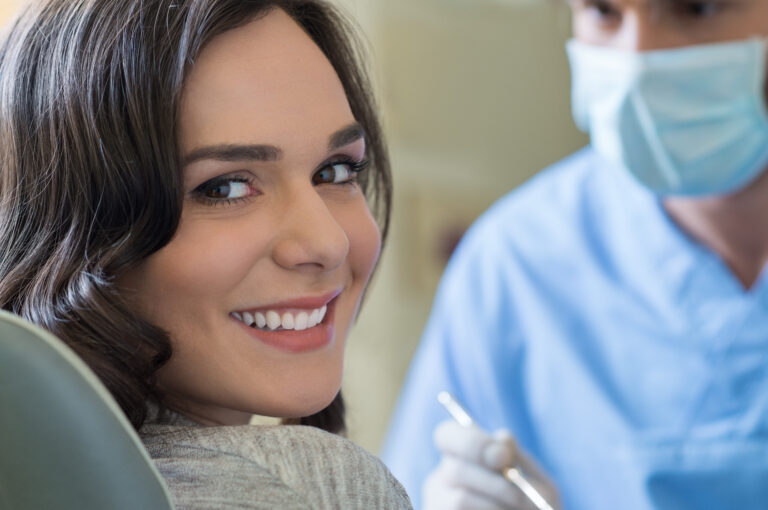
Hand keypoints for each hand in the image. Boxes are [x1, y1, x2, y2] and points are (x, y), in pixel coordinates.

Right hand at [423, 420, 559, 509]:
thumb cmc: (534, 506)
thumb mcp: (534, 480)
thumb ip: (518, 458)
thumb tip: (501, 438)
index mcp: (461, 456)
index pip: (446, 434)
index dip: (472, 442)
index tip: (503, 457)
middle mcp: (442, 477)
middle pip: (455, 469)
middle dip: (494, 483)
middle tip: (518, 496)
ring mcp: (438, 503)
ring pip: (460, 499)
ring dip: (495, 506)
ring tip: (516, 509)